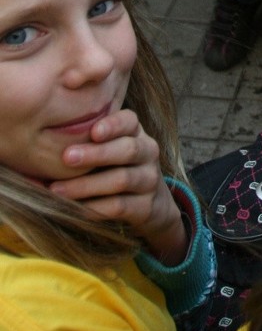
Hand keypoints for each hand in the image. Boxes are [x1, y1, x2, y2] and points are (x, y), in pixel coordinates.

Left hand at [49, 109, 187, 264]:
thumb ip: (88, 143)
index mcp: (136, 133)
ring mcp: (149, 180)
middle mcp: (147, 152)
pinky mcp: (146, 206)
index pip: (130, 121)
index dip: (113, 125)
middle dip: (96, 154)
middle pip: (127, 150)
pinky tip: (74, 208)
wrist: (150, 202)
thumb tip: (42, 146)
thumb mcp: (111, 149)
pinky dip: (94, 208)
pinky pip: (119, 206)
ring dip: (86, 185)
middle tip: (66, 158)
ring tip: (57, 190)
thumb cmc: (117, 168)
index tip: (92, 132)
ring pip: (121, 180)